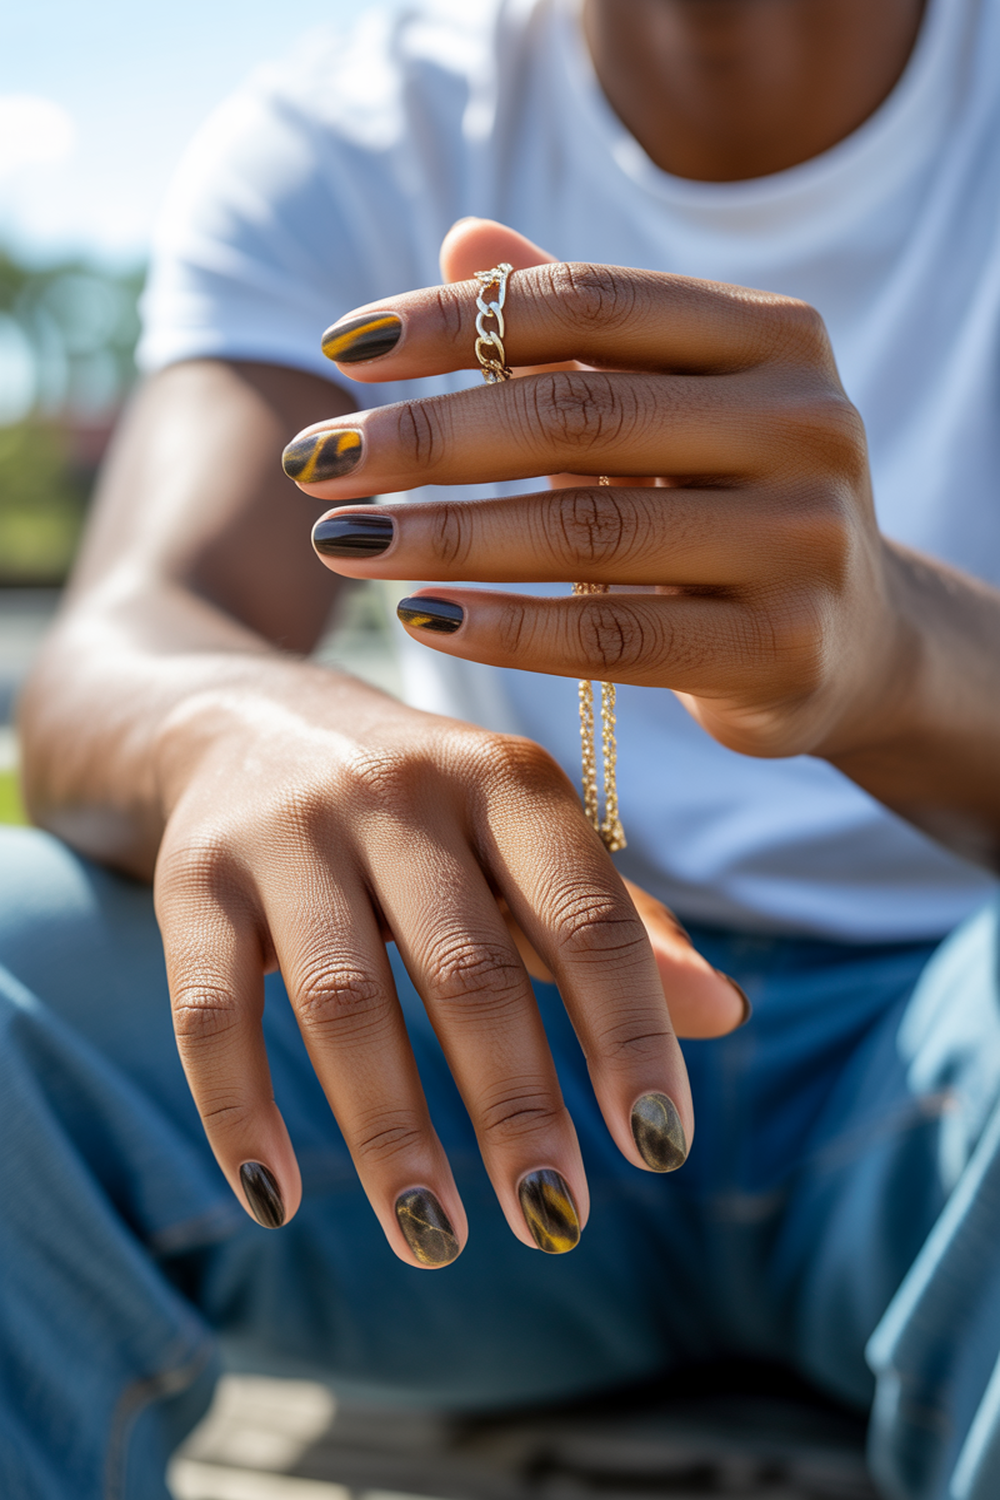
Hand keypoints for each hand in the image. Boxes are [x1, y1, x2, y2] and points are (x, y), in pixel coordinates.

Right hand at [154, 672, 742, 1264]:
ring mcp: (290, 830)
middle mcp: (400, 790)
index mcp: (504, 780)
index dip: (630, 1033)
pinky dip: (241, 1111)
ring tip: (435, 1237)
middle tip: (555, 1218)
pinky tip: (277, 1198)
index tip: (661, 1147)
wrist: (245, 716)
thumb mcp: (523, 835)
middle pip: (468, 968)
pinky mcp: (195, 874)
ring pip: (344, 1000)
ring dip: (391, 1134)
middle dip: (517, 1106)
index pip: (587, 916)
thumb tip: (724, 1016)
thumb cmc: (419, 803)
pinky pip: (210, 1008)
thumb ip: (617, 920)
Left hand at [291, 219, 909, 766]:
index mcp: (776, 339)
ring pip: (589, 529)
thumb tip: (460, 241)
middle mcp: (809, 425)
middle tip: (317, 463)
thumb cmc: (726, 503)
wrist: (852, 642)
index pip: (590, 302)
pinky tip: (423, 617)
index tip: (343, 347)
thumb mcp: (666, 404)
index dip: (456, 320)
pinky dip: (505, 629)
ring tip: (342, 541)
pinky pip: (614, 636)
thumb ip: (576, 329)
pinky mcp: (782, 649)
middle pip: (577, 415)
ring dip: (444, 537)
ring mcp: (806, 542)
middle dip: (426, 438)